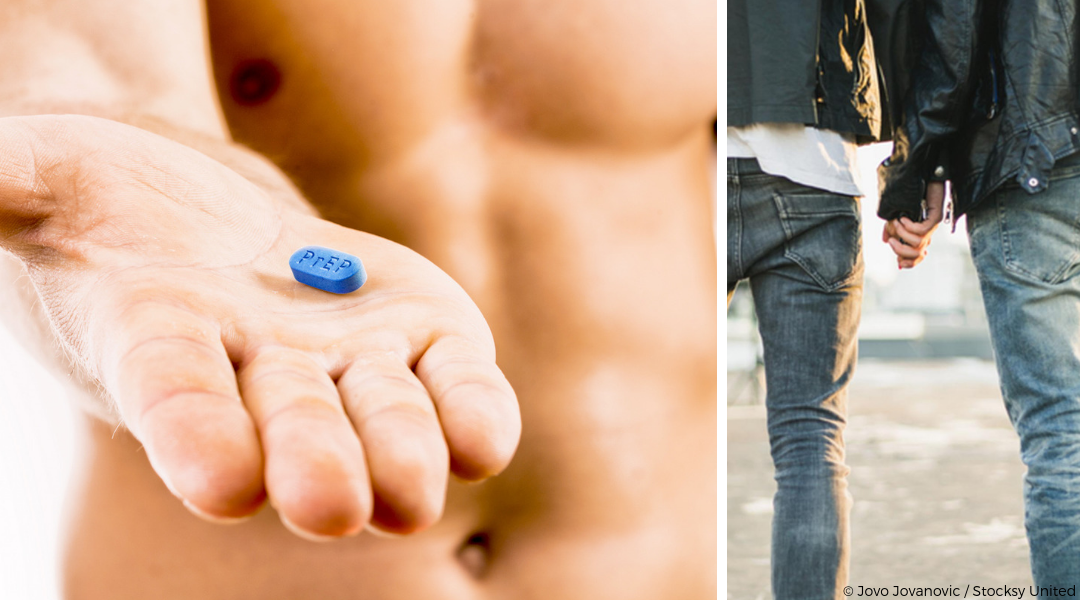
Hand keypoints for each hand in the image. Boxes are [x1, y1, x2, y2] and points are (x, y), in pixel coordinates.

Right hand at [0, 115, 520, 538]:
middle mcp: (264, 382)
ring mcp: (352, 366)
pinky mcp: (424, 338)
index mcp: (166, 351)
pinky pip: (456, 386)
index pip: (176, 400)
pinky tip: (483, 437)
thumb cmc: (115, 208)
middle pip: (293, 430)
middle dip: (311, 463)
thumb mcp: (50, 181)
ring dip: (401, 449)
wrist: (207, 222)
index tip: (218, 480)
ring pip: (384, 420)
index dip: (197, 434)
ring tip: (411, 490)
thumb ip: (7, 188)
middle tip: (328, 505)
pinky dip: (471, 410)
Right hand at [881, 181, 945, 268]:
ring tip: (896, 221)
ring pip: (918, 244)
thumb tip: (886, 241)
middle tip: (891, 241)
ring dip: (901, 234)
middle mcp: (927, 231)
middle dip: (901, 251)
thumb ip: (891, 227)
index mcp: (918, 233)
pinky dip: (908, 226)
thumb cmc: (907, 192)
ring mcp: (932, 225)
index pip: (918, 255)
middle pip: (917, 254)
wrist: (919, 174)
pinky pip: (921, 231)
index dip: (910, 263)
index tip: (899, 264)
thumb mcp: (894, 213)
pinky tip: (903, 217)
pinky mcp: (935, 218)